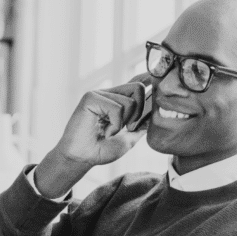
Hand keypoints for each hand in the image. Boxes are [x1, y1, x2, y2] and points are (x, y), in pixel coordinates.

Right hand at [34, 75, 151, 197]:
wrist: (82, 158)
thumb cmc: (101, 150)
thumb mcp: (128, 138)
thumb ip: (141, 125)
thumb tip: (155, 113)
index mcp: (116, 100)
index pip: (135, 83)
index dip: (147, 78)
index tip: (155, 77)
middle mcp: (108, 94)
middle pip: (138, 88)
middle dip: (138, 112)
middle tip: (126, 128)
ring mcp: (99, 94)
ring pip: (130, 101)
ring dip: (123, 123)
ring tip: (110, 131)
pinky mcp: (91, 97)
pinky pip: (117, 108)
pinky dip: (115, 125)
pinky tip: (104, 131)